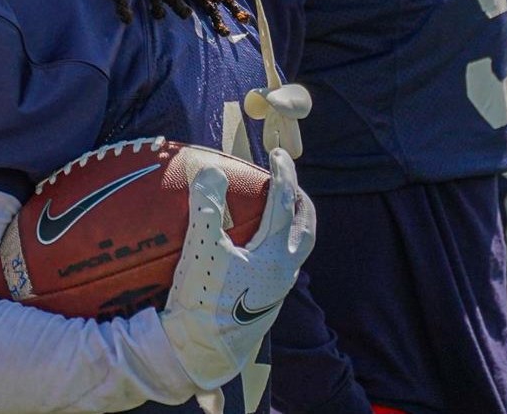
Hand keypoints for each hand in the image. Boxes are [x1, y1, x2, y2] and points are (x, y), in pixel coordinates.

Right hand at [157, 148, 315, 391]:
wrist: (202, 353)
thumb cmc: (203, 302)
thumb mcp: (200, 250)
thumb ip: (206, 208)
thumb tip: (211, 171)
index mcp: (275, 257)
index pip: (285, 206)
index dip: (283, 176)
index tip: (278, 154)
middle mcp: (284, 273)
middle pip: (306, 231)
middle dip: (301, 202)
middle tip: (288, 182)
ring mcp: (276, 291)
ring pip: (296, 250)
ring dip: (293, 225)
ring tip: (276, 212)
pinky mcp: (264, 303)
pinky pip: (280, 264)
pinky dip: (276, 244)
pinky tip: (254, 247)